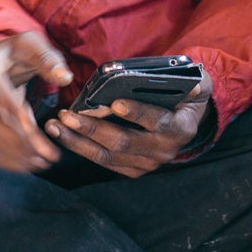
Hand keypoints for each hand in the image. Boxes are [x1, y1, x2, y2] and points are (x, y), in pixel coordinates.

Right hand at [0, 31, 72, 172]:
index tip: (42, 139)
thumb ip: (48, 59)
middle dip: (24, 145)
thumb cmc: (16, 52)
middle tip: (50, 156)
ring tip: (44, 162)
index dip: (21, 123)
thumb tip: (64, 77)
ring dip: (18, 156)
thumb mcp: (32, 45)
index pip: (2, 102)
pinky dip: (9, 160)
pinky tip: (29, 165)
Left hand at [44, 72, 212, 177]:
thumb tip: (190, 82)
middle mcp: (164, 150)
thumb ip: (191, 81)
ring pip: (108, 156)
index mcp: (180, 128)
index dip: (137, 113)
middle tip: (68, 115)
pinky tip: (64, 135)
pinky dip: (82, 149)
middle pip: (123, 142)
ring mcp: (148, 163)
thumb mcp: (195, 83)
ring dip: (79, 141)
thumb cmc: (186, 95)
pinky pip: (104, 162)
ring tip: (56, 126)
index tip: (115, 103)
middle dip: (92, 129)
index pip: (158, 122)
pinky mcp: (134, 169)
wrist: (189, 120)